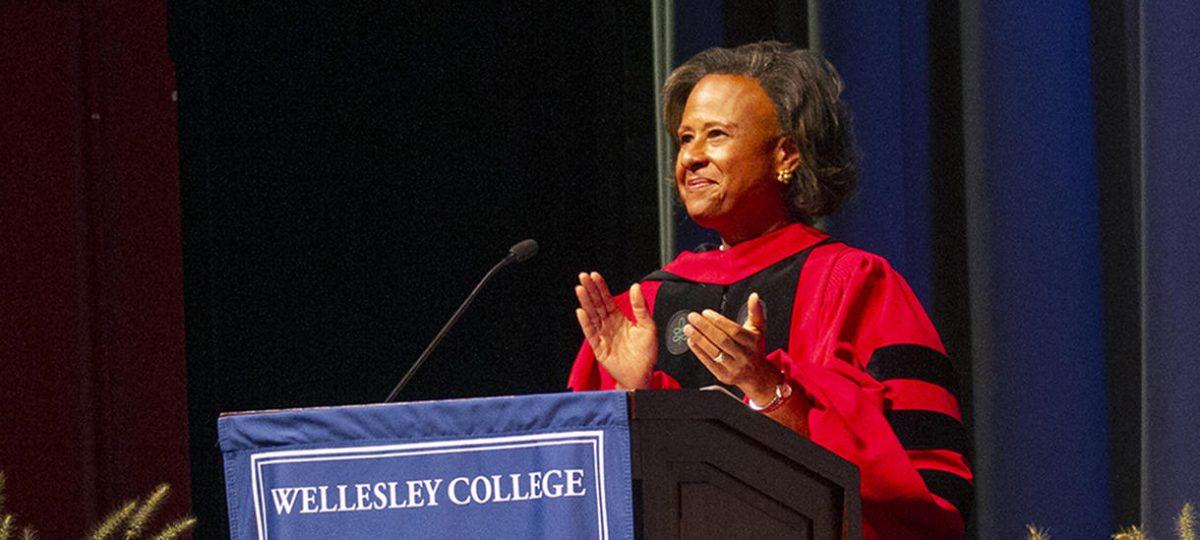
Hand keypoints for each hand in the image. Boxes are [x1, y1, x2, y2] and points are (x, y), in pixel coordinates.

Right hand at [574, 272, 656, 388]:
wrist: (642, 375)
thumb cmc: (646, 353)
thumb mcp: (648, 326)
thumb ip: (640, 307)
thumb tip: (635, 287)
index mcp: (619, 318)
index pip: (607, 299)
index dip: (601, 287)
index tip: (595, 276)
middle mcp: (609, 325)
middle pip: (597, 304)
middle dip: (590, 290)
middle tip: (583, 277)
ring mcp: (602, 335)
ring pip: (592, 315)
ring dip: (586, 302)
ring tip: (580, 289)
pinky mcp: (598, 347)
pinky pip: (590, 333)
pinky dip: (585, 322)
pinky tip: (581, 312)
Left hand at [683, 293, 780, 403]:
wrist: (756, 374)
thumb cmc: (755, 348)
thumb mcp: (759, 329)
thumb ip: (755, 311)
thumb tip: (754, 296)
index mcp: (752, 342)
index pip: (734, 330)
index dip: (718, 321)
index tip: (706, 313)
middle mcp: (744, 355)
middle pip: (722, 340)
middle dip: (705, 327)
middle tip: (693, 318)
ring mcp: (734, 367)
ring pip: (714, 351)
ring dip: (699, 339)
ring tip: (688, 328)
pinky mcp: (724, 375)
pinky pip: (709, 363)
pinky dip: (698, 351)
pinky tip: (691, 342)